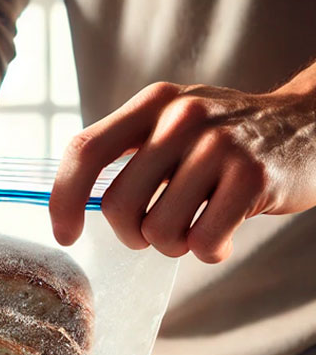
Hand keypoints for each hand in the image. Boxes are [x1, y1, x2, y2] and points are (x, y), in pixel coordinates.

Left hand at [49, 80, 315, 261]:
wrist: (313, 124)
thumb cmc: (228, 138)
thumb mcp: (175, 123)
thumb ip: (128, 152)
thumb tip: (71, 202)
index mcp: (153, 104)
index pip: (85, 152)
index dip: (63, 199)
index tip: (65, 234)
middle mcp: (182, 117)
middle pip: (118, 205)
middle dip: (132, 234)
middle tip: (158, 230)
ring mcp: (219, 145)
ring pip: (159, 231)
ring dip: (174, 245)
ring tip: (196, 226)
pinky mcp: (252, 178)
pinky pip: (203, 241)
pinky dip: (209, 250)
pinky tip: (223, 232)